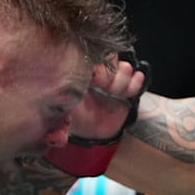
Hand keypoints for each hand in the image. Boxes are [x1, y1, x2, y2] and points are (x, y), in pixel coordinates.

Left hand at [44, 51, 150, 176]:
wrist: (91, 131)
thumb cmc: (74, 121)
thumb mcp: (62, 122)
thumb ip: (58, 128)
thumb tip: (58, 138)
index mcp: (79, 73)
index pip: (90, 56)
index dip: (95, 67)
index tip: (93, 80)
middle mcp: (97, 72)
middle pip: (110, 58)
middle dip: (109, 74)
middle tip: (104, 88)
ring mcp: (113, 78)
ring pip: (124, 67)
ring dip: (121, 81)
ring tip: (114, 93)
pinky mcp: (126, 87)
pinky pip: (136, 78)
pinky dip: (134, 84)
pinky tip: (126, 94)